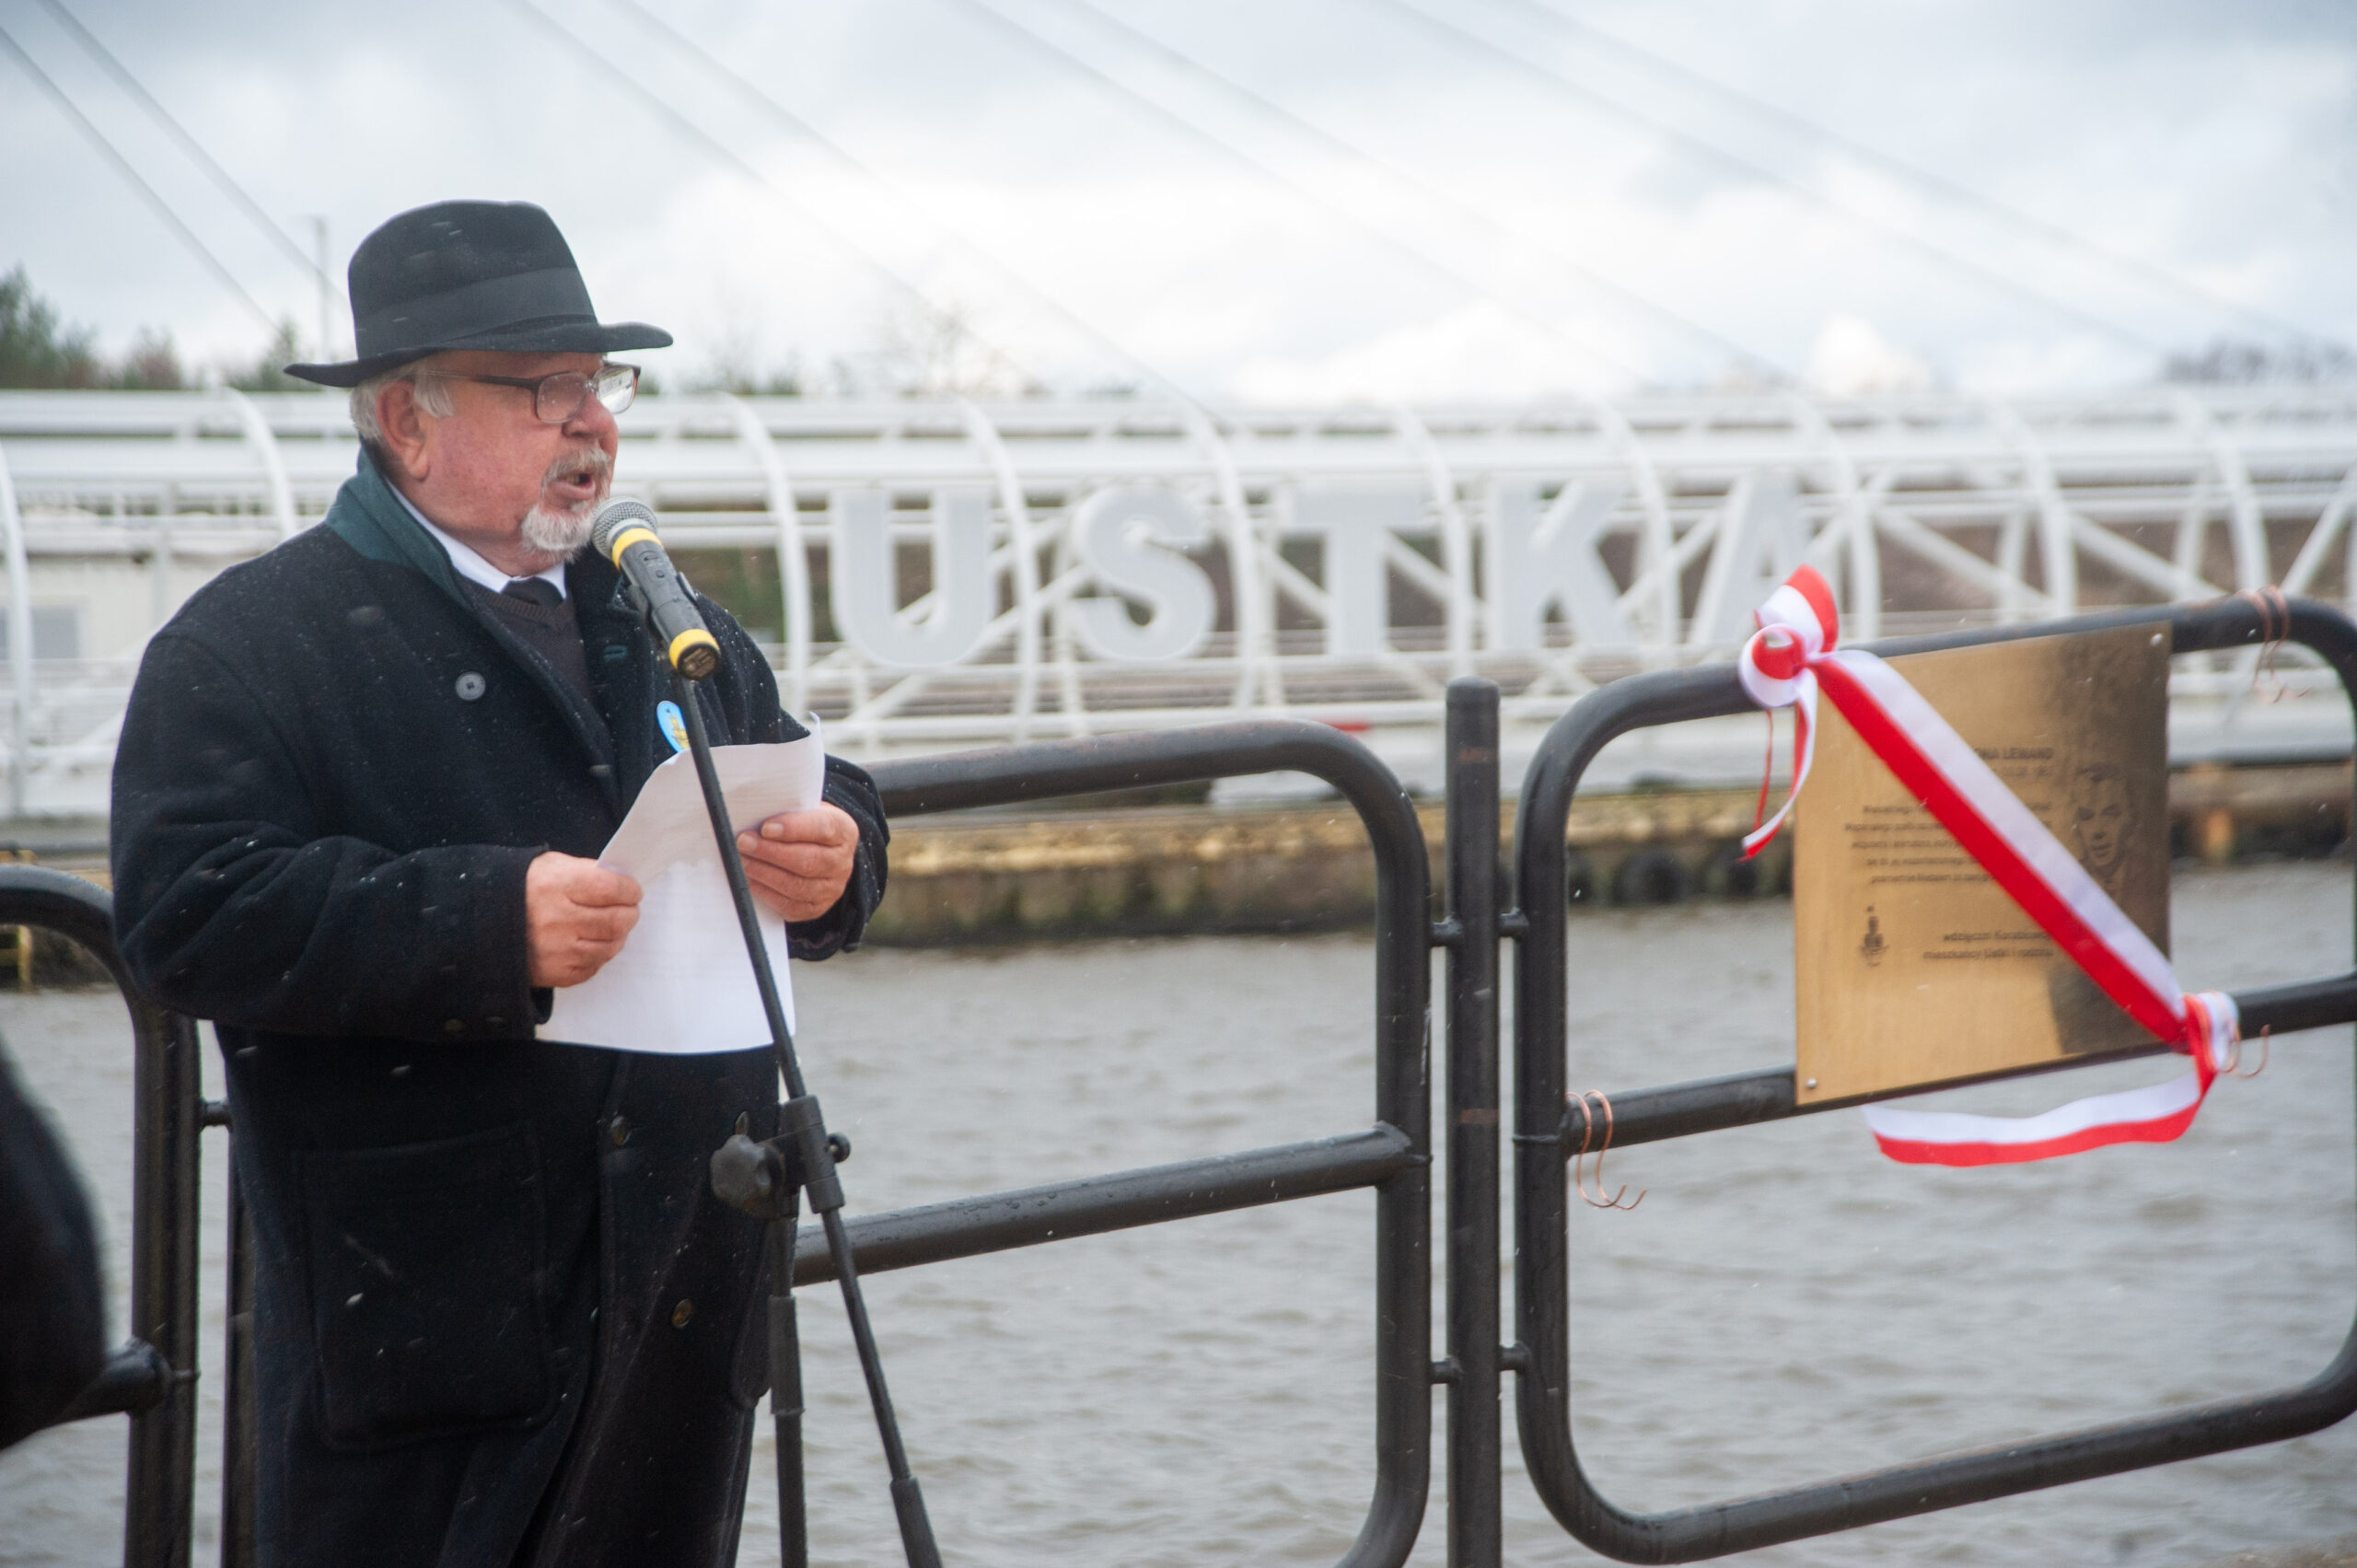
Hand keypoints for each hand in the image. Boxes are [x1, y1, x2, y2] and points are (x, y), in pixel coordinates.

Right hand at [525, 852, 641, 986]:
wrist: (482, 921)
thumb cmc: (521, 889)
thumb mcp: (549, 866)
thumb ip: (586, 871)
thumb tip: (622, 881)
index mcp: (555, 886)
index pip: (610, 888)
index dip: (629, 890)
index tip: (633, 891)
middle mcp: (556, 920)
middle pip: (616, 921)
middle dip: (630, 913)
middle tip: (629, 909)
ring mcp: (555, 950)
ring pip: (609, 947)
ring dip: (618, 936)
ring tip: (612, 927)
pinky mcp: (553, 973)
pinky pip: (592, 967)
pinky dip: (598, 955)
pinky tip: (591, 943)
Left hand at [737, 804, 857, 922]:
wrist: (820, 853)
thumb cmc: (805, 828)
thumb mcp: (805, 812)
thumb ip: (787, 813)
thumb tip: (754, 819)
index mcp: (843, 831)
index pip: (823, 829)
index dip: (794, 828)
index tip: (766, 827)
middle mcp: (842, 862)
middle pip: (808, 860)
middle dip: (771, 852)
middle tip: (744, 843)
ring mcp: (832, 888)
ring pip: (798, 886)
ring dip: (765, 873)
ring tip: (742, 862)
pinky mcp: (816, 908)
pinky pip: (791, 906)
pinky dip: (767, 893)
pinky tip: (750, 881)